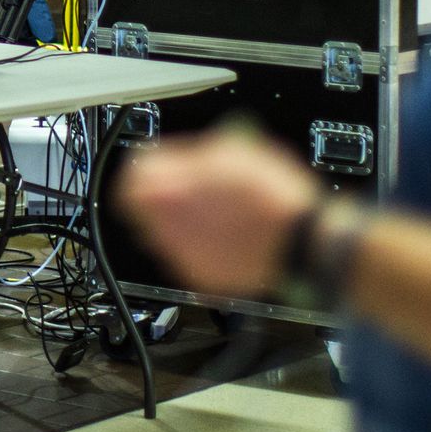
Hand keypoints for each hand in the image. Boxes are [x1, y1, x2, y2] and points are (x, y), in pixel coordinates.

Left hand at [118, 126, 319, 296]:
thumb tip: (173, 157)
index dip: (145, 168)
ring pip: (160, 235)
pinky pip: (185, 256)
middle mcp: (168, 227)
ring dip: (176, 222)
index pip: (131, 178)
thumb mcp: (231, 153)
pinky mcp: (200, 278)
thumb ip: (191, 156)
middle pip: (141, 209)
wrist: (299, 243)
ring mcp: (183, 255)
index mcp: (170, 191)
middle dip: (159, 197)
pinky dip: (196, 245)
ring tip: (208, 212)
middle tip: (182, 189)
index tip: (158, 166)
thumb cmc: (272, 197)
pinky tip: (221, 235)